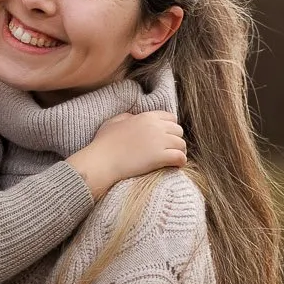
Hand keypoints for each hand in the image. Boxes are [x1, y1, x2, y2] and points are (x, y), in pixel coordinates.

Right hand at [69, 110, 185, 197]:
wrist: (101, 161)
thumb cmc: (103, 144)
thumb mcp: (113, 122)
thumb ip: (127, 117)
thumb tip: (134, 117)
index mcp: (146, 117)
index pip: (171, 117)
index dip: (171, 128)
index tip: (166, 137)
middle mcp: (155, 126)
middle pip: (179, 131)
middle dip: (176, 140)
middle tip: (170, 150)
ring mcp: (159, 141)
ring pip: (182, 144)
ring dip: (179, 152)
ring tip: (173, 160)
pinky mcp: (160, 157)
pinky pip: (180, 157)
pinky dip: (180, 162)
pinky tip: (175, 166)